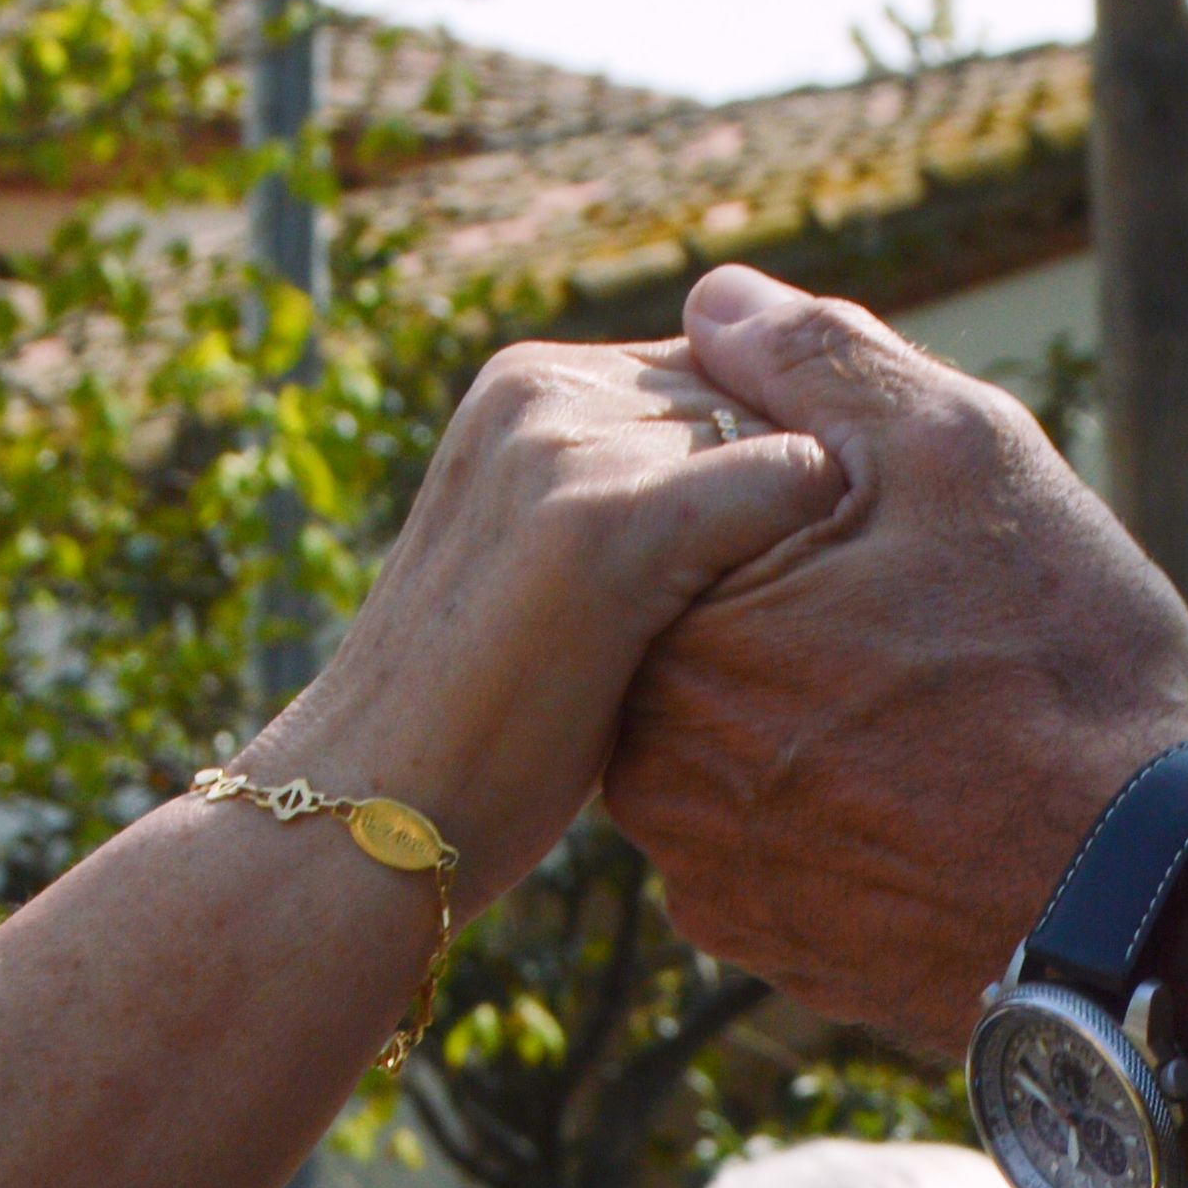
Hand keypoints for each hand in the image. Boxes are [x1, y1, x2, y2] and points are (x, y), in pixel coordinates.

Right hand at [246, 334, 845, 903]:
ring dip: (814, 539)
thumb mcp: (557, 576)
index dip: (770, 476)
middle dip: (797, 505)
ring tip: (786, 646)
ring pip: (789, 436)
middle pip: (762, 399)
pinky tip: (796, 654)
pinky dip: (821, 564)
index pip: (723, 372)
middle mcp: (546, 386)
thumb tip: (788, 472)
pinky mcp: (607, 518)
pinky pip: (798, 483)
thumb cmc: (484, 728)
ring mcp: (569, 444)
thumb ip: (642, 498)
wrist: (366, 815)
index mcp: (527, 384)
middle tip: (792, 622)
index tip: (778, 581)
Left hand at [604, 267, 1187, 1051]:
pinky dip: (838, 807)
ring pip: (737, 739)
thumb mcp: (959, 453)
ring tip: (939, 701)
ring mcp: (701, 871)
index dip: (787, 489)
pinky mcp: (765, 945)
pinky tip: (931, 790)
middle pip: (703, 632)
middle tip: (929, 615)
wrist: (1139, 903)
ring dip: (812, 707)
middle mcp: (649, 762)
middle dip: (794, 601)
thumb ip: (821, 362)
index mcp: (670, 626)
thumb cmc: (1055, 668)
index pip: (680, 517)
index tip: (889, 513)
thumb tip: (716, 301)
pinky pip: (778, 842)